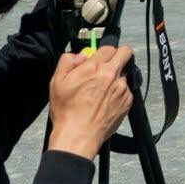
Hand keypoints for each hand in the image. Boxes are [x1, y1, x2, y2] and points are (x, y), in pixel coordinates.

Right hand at [46, 46, 133, 160]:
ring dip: (117, 77)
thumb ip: (67, 61)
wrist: (78, 135)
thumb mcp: (57, 82)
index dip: (102, 52)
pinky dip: (119, 92)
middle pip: (125, 53)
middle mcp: (111, 75)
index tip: (99, 58)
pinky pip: (127, 90)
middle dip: (118, 56)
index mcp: (94, 67)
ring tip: (103, 90)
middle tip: (109, 65)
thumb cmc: (67, 112)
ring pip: (125, 73)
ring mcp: (121, 88)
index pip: (108, 47)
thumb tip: (79, 55)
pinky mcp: (127, 101)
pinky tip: (106, 101)